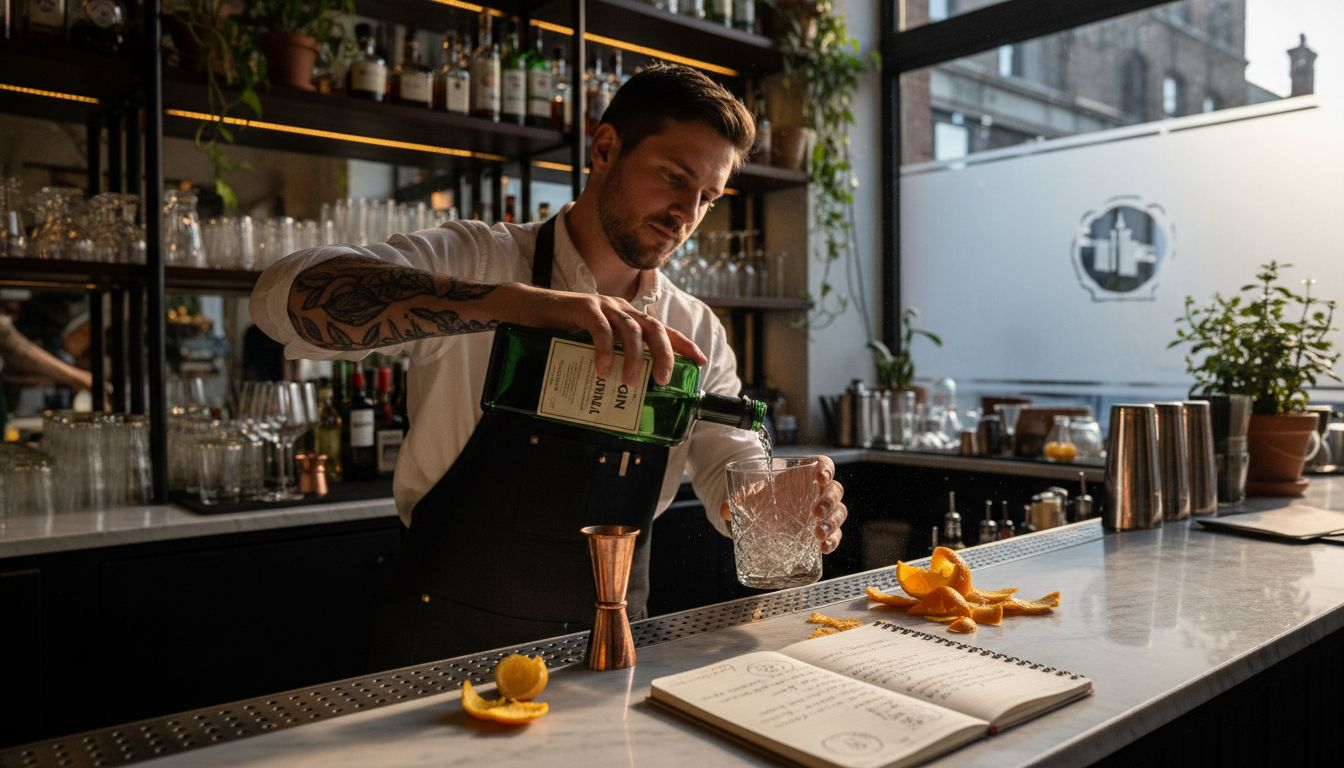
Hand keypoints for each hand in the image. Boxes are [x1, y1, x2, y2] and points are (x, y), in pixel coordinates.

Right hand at [505, 283, 706, 385]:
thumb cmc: (559, 332)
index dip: (683, 343)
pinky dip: (605, 351)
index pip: (663, 329)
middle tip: (664, 381)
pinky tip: (603, 370)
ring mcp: (603, 306)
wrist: (525, 311)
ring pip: (631, 330)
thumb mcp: (590, 348)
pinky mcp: (583, 307)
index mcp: (627, 317)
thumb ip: (609, 361)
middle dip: (665, 354)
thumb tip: (623, 394)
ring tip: (629, 383)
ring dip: (635, 359)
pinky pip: (601, 329)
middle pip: (654, 328)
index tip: (701, 361)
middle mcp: (620, 308)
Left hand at [719, 455, 847, 554]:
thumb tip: (724, 509)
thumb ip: (740, 498)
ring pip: (839, 512)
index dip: (826, 468)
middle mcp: (819, 490)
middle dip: (828, 502)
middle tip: (815, 513)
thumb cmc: (764, 497)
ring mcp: (824, 511)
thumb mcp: (752, 495)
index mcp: (806, 473)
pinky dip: (833, 541)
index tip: (820, 476)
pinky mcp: (823, 529)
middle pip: (835, 491)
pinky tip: (824, 548)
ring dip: (833, 523)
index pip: (824, 464)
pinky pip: (836, 534)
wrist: (764, 515)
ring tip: (818, 535)